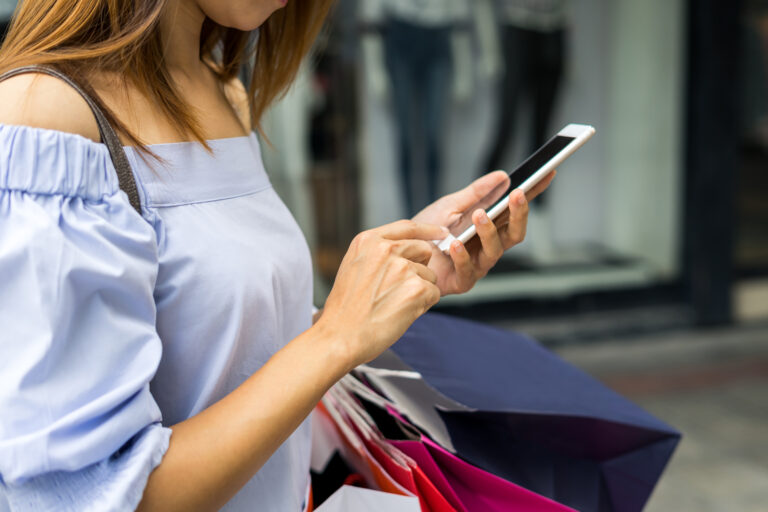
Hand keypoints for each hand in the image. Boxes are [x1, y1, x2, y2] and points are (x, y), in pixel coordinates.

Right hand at [317, 220, 444, 368]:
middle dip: (421, 267)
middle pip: (424, 249)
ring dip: (419, 290)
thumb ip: (377, 254)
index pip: (407, 227)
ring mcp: (402, 267)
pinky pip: (434, 293)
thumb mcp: (353, 268)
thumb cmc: (345, 310)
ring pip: (429, 275)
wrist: (340, 337)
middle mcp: (386, 249)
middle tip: (402, 288)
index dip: (428, 230)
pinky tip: (401, 313)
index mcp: (368, 241)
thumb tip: (407, 252)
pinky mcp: (416, 288)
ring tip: (393, 305)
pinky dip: (423, 305)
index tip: (442, 231)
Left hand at [412, 170, 556, 294]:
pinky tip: (455, 244)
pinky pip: (468, 270)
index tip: (547, 173)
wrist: (400, 255)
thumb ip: (475, 193)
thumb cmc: (426, 232)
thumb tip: (502, 176)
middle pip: (515, 232)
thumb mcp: (450, 205)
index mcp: (490, 226)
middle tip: (517, 194)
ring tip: (479, 215)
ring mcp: (478, 264)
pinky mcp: (463, 281)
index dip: (534, 193)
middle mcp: (489, 246)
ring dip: (489, 231)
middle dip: (519, 213)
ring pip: (495, 250)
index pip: (516, 209)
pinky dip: (462, 255)